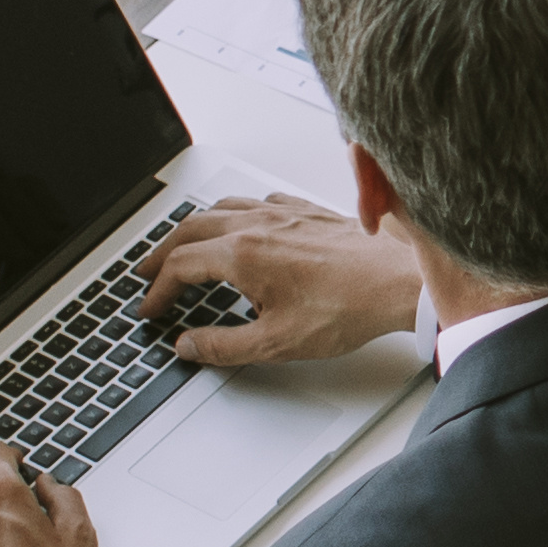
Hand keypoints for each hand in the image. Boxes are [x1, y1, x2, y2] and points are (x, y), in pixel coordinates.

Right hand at [144, 194, 421, 365]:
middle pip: (190, 230)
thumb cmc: (350, 307)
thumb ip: (224, 345)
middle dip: (161, 253)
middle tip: (146, 273)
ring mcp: (284, 213)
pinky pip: (259, 201)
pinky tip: (244, 225)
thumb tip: (189, 345)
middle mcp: (258, 224)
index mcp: (242, 254)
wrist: (401, 280)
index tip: (151, 310)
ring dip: (194, 229)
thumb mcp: (277, 342)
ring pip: (222, 209)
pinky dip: (237, 213)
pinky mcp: (308, 211)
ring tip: (183, 247)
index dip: (157, 291)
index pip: (179, 267)